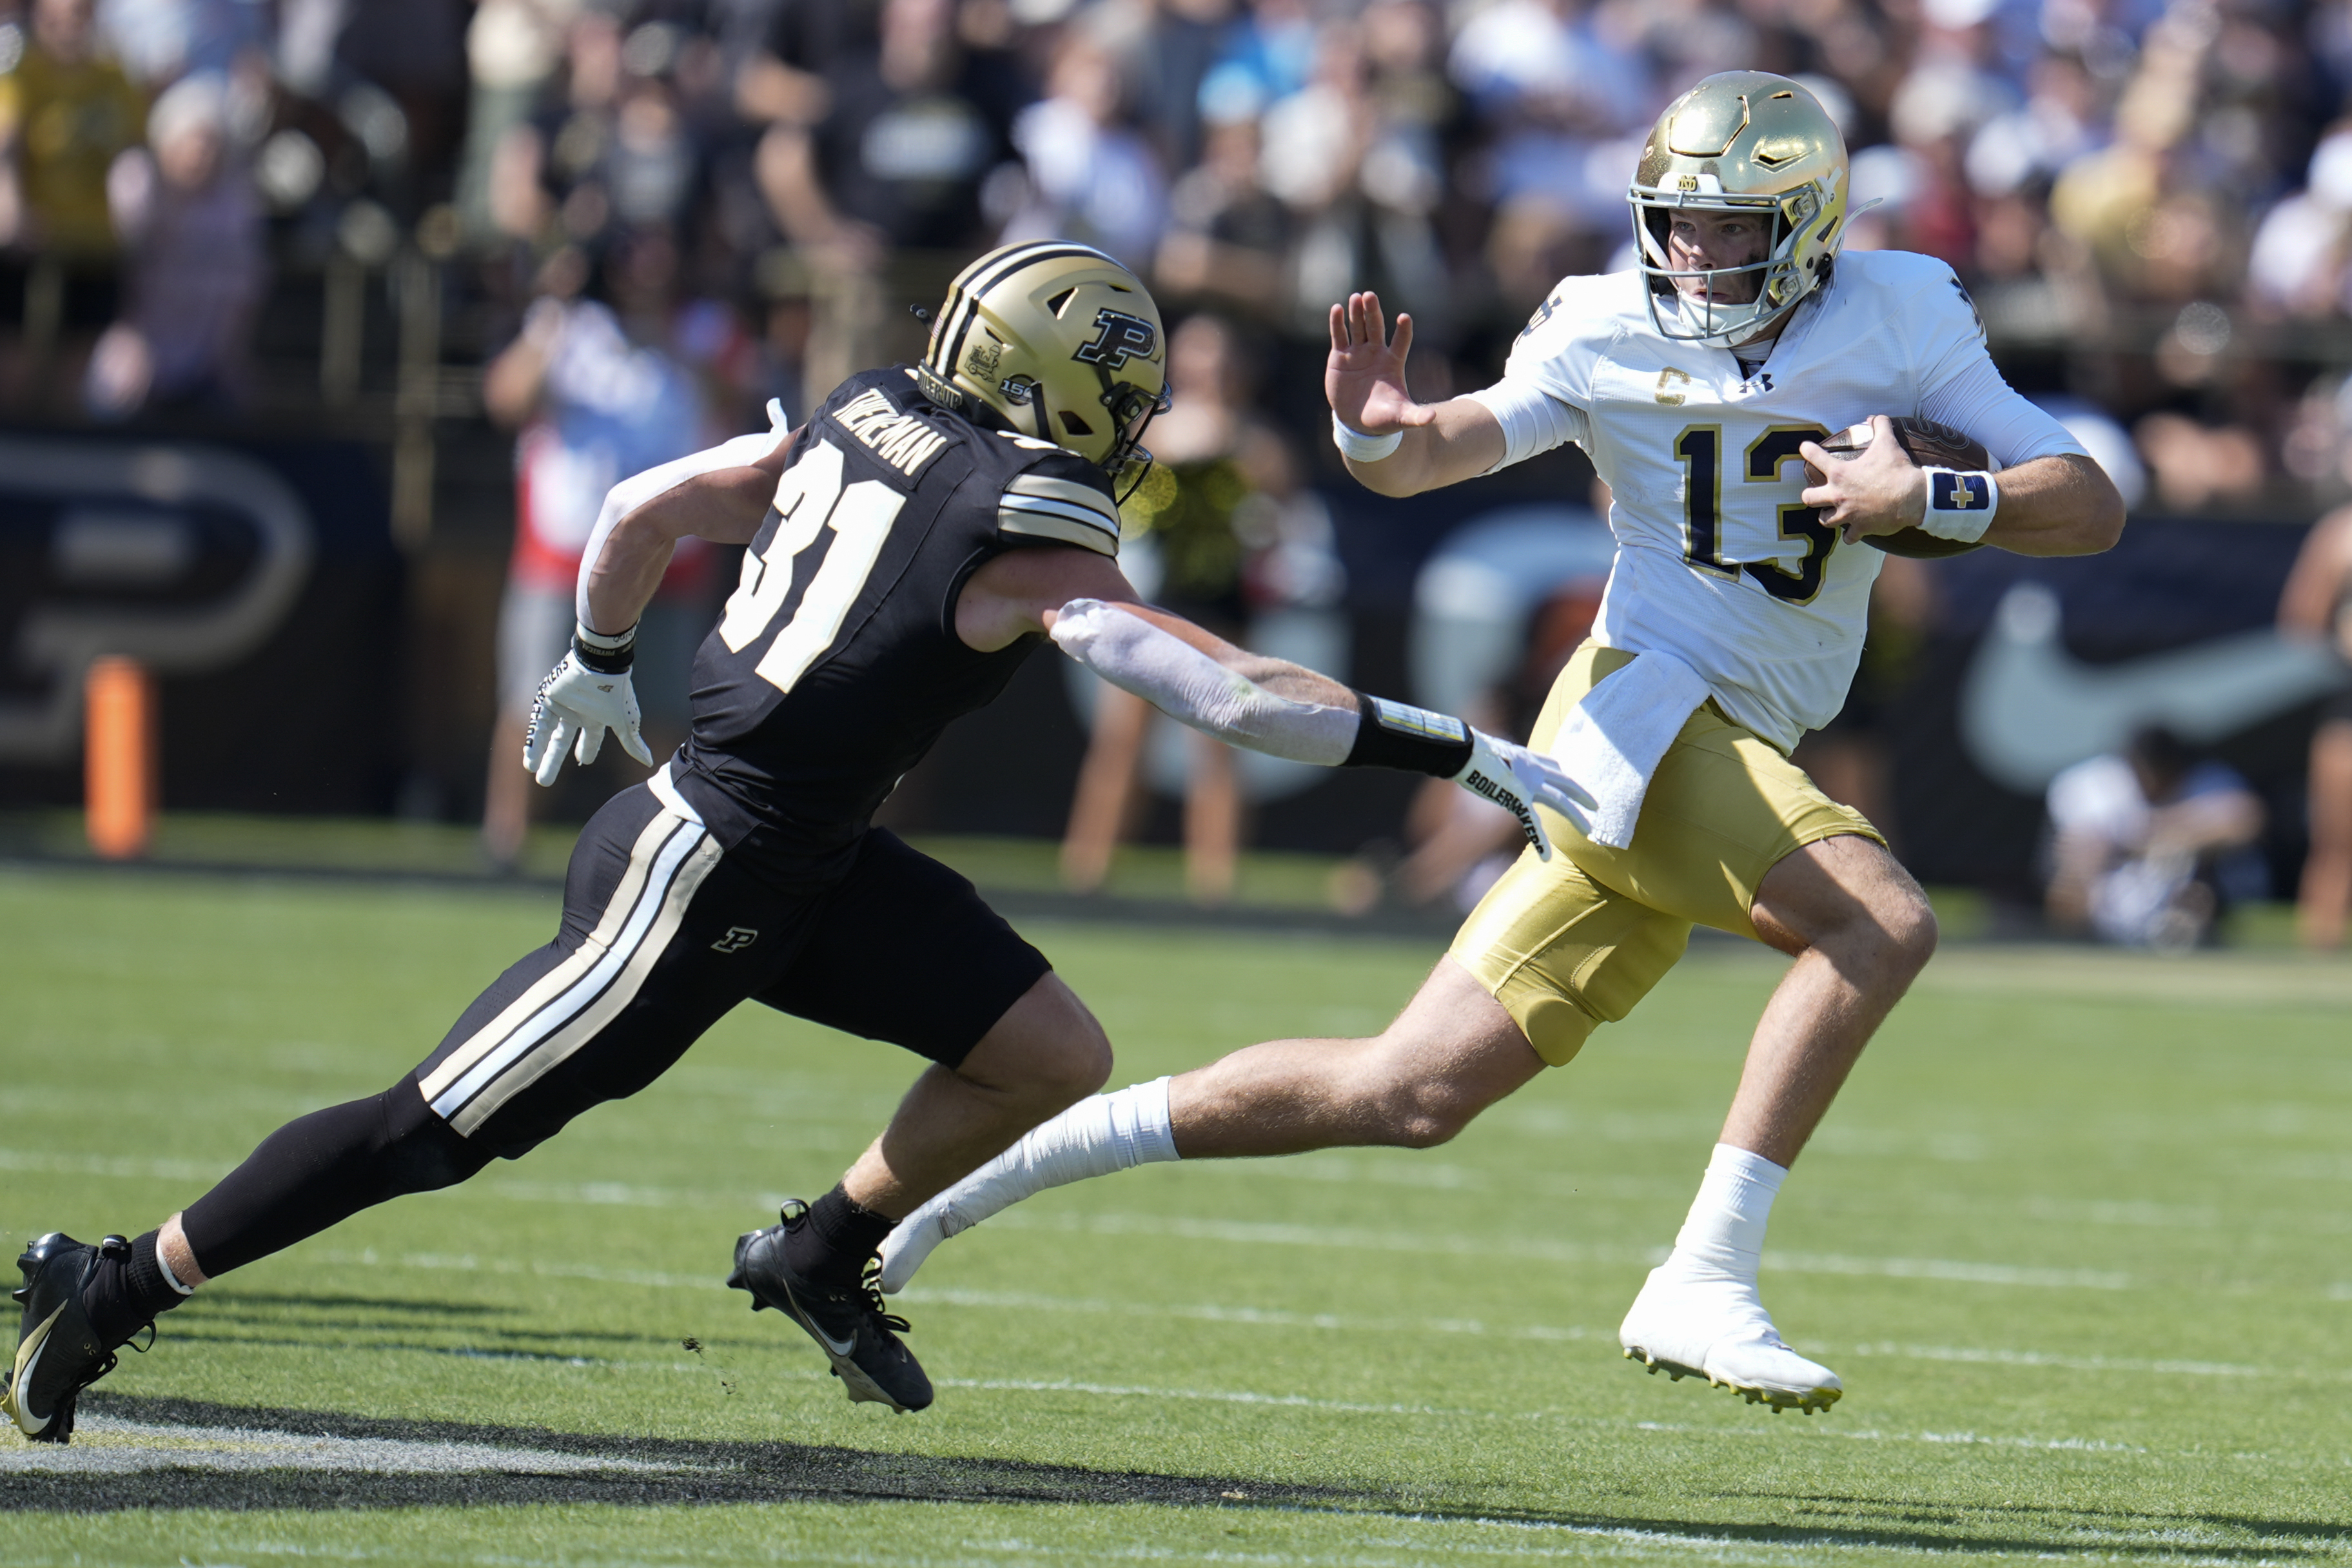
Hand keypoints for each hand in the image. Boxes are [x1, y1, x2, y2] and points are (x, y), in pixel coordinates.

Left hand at [523, 649, 653, 785]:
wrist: (599, 666)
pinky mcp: (547, 699)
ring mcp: (561, 706)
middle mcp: (577, 712)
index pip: (591, 737)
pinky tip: (529, 759)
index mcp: (596, 716)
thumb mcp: (626, 722)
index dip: (587, 749)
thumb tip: (649, 762)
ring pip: (547, 735)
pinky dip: (534, 742)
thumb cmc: (615, 693)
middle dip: (554, 761)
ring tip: (532, 772)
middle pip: (562, 741)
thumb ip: (632, 743)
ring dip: (540, 754)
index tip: (584, 761)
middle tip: (545, 781)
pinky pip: (538, 724)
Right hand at [1327, 291, 1438, 437]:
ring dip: (1357, 312)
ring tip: (1356, 297)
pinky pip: (1339, 336)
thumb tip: (1433, 417)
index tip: (1404, 318)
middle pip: (1376, 326)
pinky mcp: (1340, 357)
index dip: (1403, 330)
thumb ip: (1415, 416)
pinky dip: (1337, 322)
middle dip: (1373, 312)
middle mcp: (1376, 352)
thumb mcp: (1401, 417)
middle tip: (1370, 295)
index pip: (1401, 341)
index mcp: (1393, 362)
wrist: (1357, 422)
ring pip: (1358, 327)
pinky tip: (1337, 309)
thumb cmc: (1383, 418)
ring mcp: (1358, 352)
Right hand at [1453, 730, 1595, 860]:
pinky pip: (1532, 823)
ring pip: (1560, 800)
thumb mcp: (1492, 750)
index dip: (1561, 774)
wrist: (1466, 751)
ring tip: (1589, 831)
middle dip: (1582, 795)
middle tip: (1596, 806)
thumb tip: (1490, 760)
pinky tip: (1546, 857)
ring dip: (1576, 816)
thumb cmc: (1470, 749)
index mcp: (1527, 757)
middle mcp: (1533, 769)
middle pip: (1565, 782)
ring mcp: (1528, 783)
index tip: (1567, 779)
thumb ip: (1499, 758)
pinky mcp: (1518, 798)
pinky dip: (1540, 840)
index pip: (1552, 764)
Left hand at [1799, 414, 1927, 542]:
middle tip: (1815, 493)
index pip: (1816, 458)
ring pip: (1825, 520)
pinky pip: (1848, 538)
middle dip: (1810, 495)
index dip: (1808, 450)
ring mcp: (1847, 514)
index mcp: (1840, 474)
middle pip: (1809, 498)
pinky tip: (1852, 532)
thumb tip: (1875, 418)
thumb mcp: (1888, 443)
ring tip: (1831, 513)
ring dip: (1827, 516)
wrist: (1913, 497)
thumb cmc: (1897, 470)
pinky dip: (1850, 535)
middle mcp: (1838, 495)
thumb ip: (1880, 427)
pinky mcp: (1860, 529)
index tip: (1804, 448)